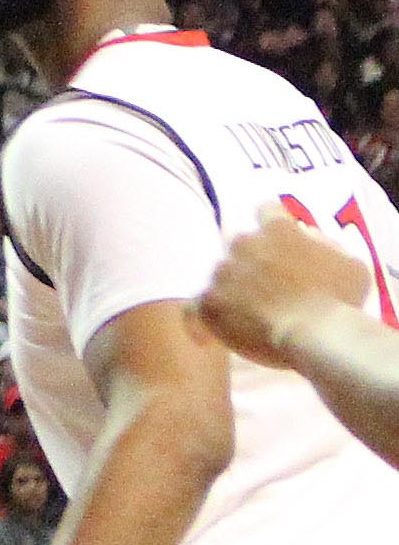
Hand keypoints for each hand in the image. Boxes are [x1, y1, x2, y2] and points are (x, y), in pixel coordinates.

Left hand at [201, 204, 370, 365]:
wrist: (316, 332)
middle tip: (268, 288)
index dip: (272, 225)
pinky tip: (206, 333)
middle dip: (252, 262)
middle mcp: (243, 244)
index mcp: (277, 230)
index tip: (277, 240)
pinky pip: (194, 308)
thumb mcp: (349, 265)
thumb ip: (323, 246)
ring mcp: (222, 272)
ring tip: (247, 315)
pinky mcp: (209, 302)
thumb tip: (306, 238)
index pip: (266, 211)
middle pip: (241, 246)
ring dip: (231, 290)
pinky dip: (200, 319)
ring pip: (220, 276)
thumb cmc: (340, 301)